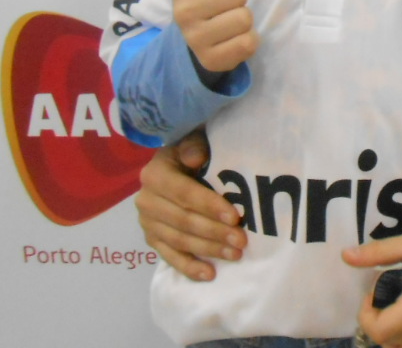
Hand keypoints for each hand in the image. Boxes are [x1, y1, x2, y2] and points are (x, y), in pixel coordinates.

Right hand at [135, 129, 246, 280]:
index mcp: (155, 175)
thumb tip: (196, 158)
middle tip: (241, 240)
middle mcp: (146, 200)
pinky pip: (170, 256)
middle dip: (215, 232)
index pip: (184, 193)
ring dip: (208, 250)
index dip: (209, 206)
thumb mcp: (192, 140)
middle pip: (183, 221)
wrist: (173, 164)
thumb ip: (193, 146)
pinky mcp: (152, 239)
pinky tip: (209, 274)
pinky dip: (189, 267)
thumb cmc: (190, 151)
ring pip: (179, 240)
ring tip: (235, 255)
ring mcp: (147, 222)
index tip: (234, 217)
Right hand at [171, 0, 258, 72]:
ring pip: (244, 19)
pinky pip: (247, 44)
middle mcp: (182, 11)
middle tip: (226, 4)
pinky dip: (248, 40)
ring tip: (229, 20)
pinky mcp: (212, 60)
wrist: (199, 38)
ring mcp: (195, 38)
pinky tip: (234, 39)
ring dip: (245, 19)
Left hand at [342, 213, 401, 347]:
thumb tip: (344, 255)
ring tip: (395, 300)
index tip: (373, 289)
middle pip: (384, 339)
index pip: (379, 330)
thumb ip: (378, 252)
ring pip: (395, 346)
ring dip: (386, 327)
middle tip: (383, 290)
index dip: (366, 313)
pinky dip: (399, 334)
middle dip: (374, 317)